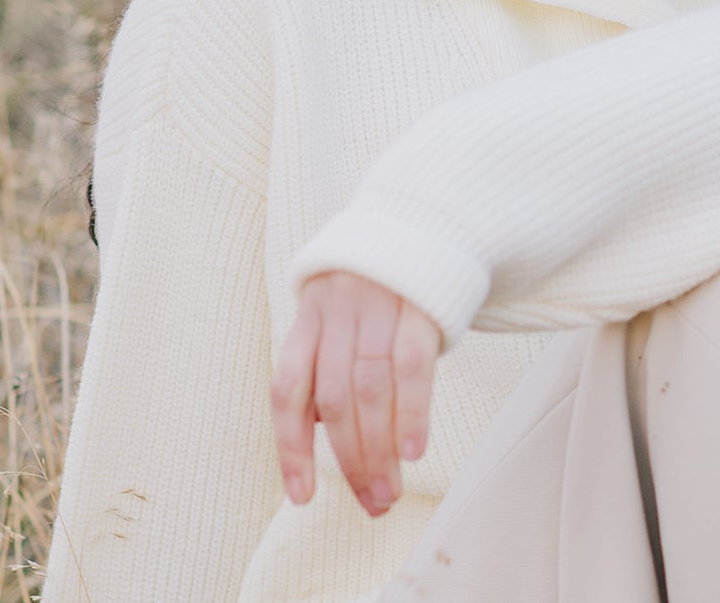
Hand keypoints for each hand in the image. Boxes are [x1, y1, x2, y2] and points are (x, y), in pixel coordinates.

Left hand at [271, 270, 441, 515]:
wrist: (431, 217)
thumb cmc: (382, 283)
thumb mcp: (342, 309)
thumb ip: (331, 360)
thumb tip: (329, 433)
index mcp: (311, 313)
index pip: (288, 388)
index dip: (291, 447)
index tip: (303, 496)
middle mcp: (339, 308)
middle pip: (334, 398)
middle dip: (350, 460)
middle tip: (370, 503)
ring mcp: (380, 303)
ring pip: (370, 389)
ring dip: (379, 449)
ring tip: (390, 490)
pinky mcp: (422, 302)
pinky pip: (413, 365)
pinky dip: (412, 411)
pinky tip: (414, 450)